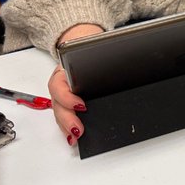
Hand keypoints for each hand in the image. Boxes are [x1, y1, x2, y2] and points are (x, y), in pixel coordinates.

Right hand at [50, 22, 102, 146]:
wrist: (84, 49)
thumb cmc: (89, 52)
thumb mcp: (93, 51)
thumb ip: (104, 56)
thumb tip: (126, 58)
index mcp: (64, 70)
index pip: (59, 85)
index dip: (68, 98)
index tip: (81, 106)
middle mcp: (61, 84)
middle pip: (58, 104)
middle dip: (68, 118)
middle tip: (78, 129)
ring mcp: (62, 94)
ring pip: (59, 113)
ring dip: (66, 126)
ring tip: (76, 136)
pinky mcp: (67, 103)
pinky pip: (65, 116)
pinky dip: (68, 127)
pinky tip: (74, 136)